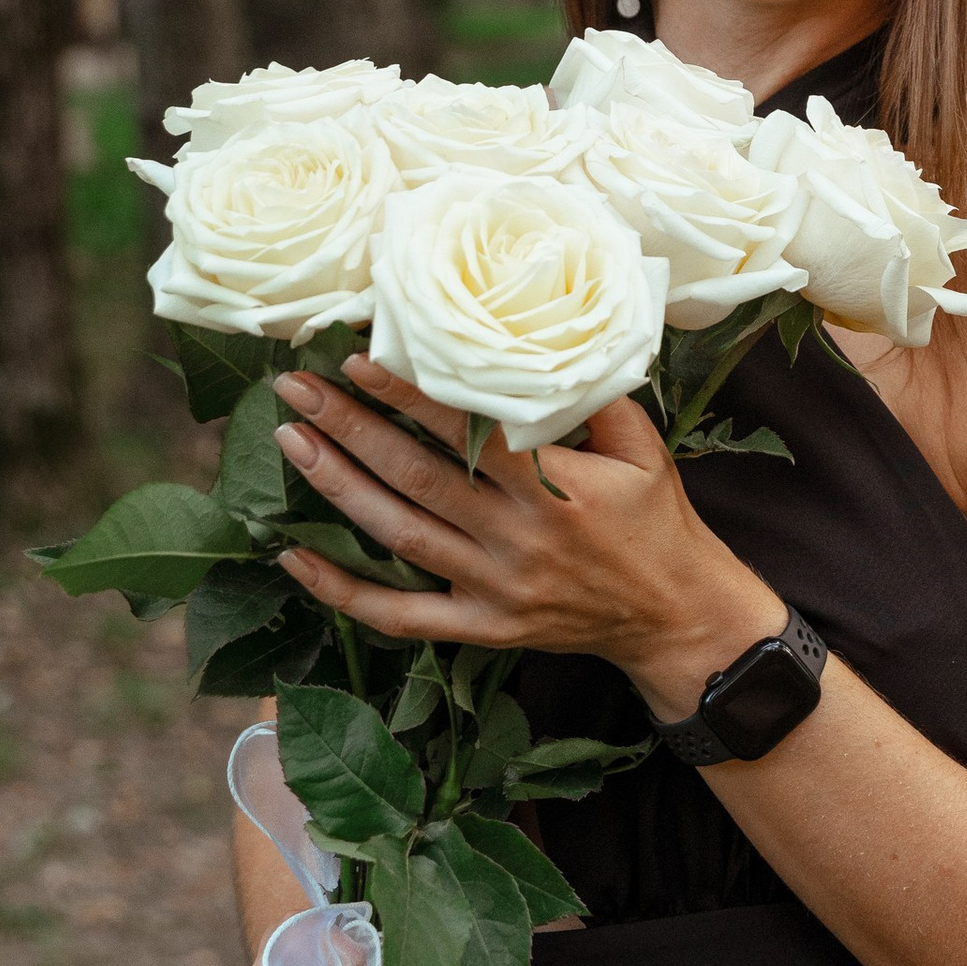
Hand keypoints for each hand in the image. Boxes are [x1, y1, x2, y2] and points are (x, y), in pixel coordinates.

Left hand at [269, 359, 779, 716]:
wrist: (675, 617)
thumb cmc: (657, 519)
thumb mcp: (643, 448)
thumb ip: (592, 395)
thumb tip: (538, 337)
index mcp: (557, 489)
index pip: (465, 434)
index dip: (407, 396)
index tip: (357, 359)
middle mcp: (517, 539)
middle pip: (414, 477)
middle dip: (348, 427)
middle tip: (295, 386)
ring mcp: (493, 589)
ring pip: (396, 535)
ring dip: (336, 486)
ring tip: (291, 440)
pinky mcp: (481, 628)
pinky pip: (398, 615)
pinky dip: (341, 589)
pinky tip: (292, 556)